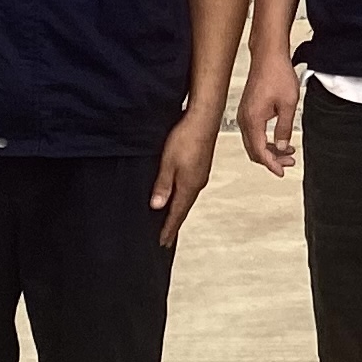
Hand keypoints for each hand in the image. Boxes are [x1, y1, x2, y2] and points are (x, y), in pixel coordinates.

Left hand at [151, 111, 219, 248]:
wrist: (204, 119)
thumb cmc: (187, 138)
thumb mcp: (168, 163)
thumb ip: (163, 185)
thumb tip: (157, 205)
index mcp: (189, 186)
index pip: (177, 214)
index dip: (168, 229)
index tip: (162, 242)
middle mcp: (197, 184)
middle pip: (183, 209)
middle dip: (173, 223)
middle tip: (165, 237)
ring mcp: (200, 175)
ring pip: (186, 198)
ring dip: (178, 210)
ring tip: (170, 220)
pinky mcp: (200, 167)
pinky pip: (189, 188)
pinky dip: (182, 197)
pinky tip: (178, 195)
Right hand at [239, 49, 302, 176]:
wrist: (268, 56)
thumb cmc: (278, 75)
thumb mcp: (288, 104)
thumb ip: (284, 128)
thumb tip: (283, 146)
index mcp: (253, 119)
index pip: (259, 151)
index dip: (271, 164)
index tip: (282, 172)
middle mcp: (244, 119)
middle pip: (254, 150)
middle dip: (271, 159)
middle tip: (289, 163)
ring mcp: (244, 114)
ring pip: (254, 142)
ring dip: (270, 150)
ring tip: (288, 153)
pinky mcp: (247, 110)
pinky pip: (254, 132)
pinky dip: (266, 140)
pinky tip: (280, 140)